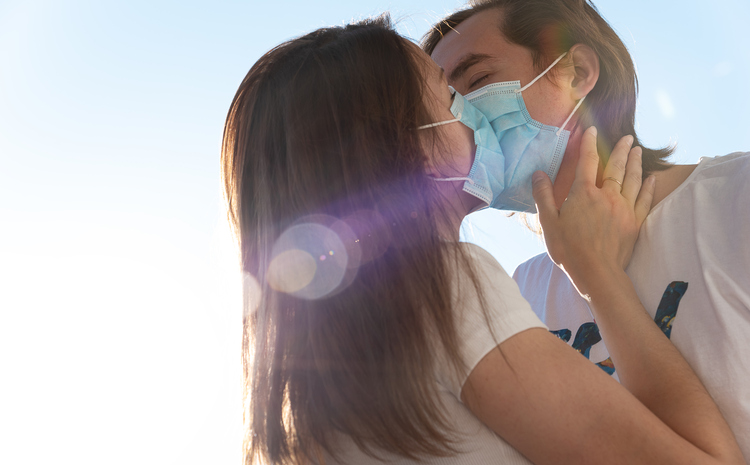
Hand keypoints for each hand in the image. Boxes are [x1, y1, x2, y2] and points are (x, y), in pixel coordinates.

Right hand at [531, 126, 655, 297]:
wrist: (597, 273)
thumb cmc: (569, 249)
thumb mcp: (548, 223)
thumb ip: (543, 196)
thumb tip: (538, 174)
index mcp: (584, 194)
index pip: (587, 161)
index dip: (589, 144)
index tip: (592, 130)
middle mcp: (606, 196)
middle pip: (616, 167)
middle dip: (621, 149)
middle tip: (627, 137)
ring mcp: (624, 209)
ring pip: (632, 179)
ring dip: (635, 163)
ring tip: (638, 150)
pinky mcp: (635, 223)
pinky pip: (644, 200)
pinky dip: (648, 187)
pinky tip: (651, 178)